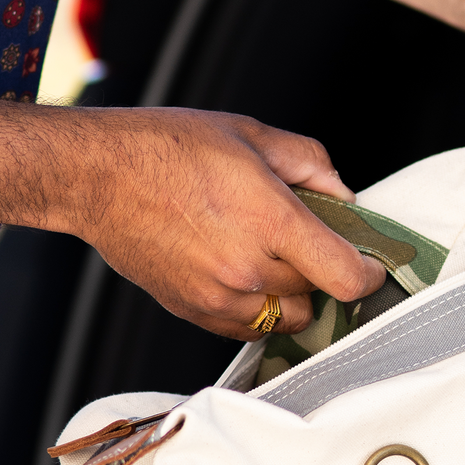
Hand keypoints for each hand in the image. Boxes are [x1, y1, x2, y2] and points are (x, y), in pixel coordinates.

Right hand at [58, 108, 385, 339]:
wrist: (93, 175)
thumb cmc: (167, 148)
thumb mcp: (252, 135)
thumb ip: (312, 165)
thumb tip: (345, 197)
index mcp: (271, 221)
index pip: (347, 277)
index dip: (369, 274)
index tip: (371, 264)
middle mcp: (248, 268)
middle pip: (320, 293)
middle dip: (324, 270)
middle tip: (307, 241)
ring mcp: (220, 297)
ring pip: (289, 318)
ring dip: (295, 295)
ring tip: (273, 258)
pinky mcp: (195, 312)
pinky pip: (251, 328)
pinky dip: (261, 309)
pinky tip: (245, 274)